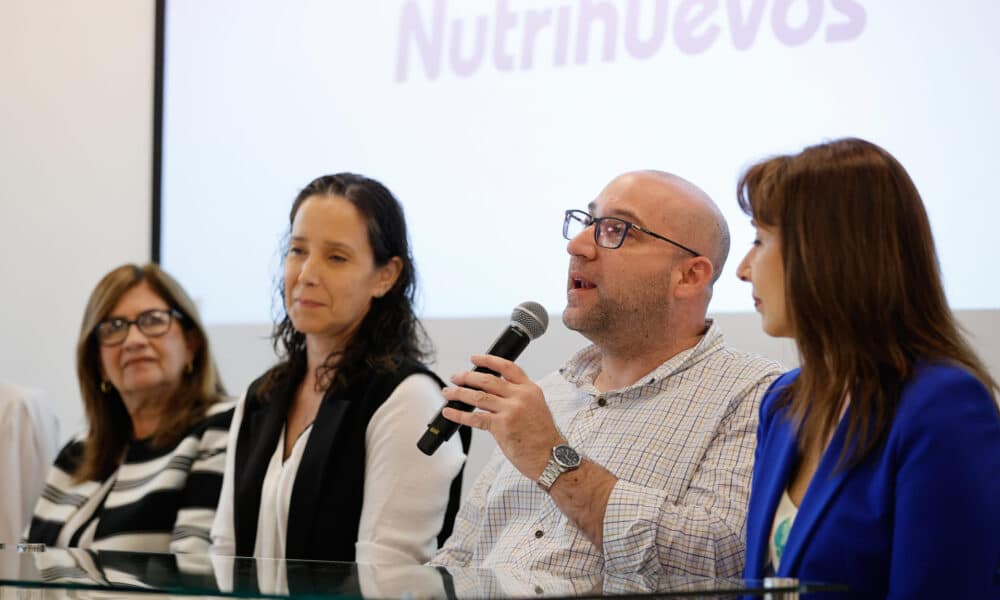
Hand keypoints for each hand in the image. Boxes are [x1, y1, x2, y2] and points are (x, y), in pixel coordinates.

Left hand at [441, 354, 562, 480]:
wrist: (550, 457)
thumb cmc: (543, 437)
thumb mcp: (536, 407)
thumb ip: (518, 397)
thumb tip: (493, 392)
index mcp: (530, 390)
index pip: (507, 367)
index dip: (488, 361)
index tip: (474, 359)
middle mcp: (520, 397)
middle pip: (488, 380)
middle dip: (467, 377)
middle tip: (455, 377)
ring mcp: (510, 411)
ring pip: (478, 396)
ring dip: (459, 393)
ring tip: (448, 392)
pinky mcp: (501, 426)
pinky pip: (474, 418)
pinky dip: (459, 414)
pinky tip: (449, 412)